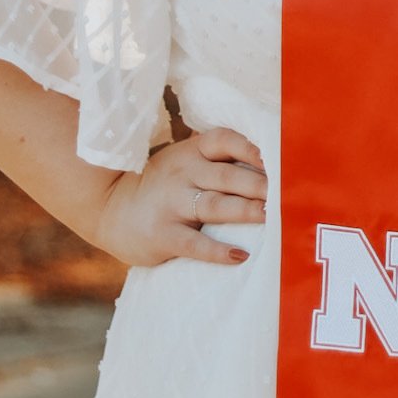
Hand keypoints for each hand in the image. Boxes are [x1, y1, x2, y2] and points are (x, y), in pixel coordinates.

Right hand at [94, 126, 267, 268]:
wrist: (107, 208)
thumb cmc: (161, 186)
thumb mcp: (184, 163)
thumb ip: (219, 162)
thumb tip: (273, 166)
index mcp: (192, 152)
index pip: (225, 141)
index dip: (253, 148)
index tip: (280, 156)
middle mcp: (183, 173)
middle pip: (229, 176)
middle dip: (261, 184)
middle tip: (289, 193)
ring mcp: (171, 204)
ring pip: (215, 205)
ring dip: (246, 211)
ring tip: (272, 217)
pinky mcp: (163, 235)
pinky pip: (193, 243)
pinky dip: (217, 251)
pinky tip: (239, 256)